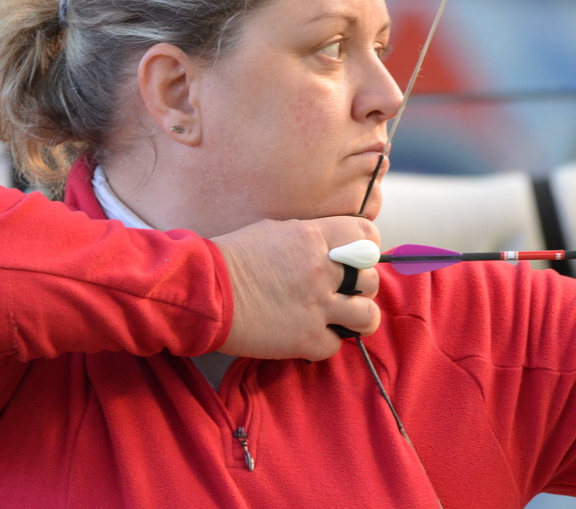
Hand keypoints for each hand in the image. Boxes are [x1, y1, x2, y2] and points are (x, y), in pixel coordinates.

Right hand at [212, 216, 381, 360]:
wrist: (204, 291)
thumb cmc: (231, 258)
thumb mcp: (274, 231)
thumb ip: (308, 238)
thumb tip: (329, 247)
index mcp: (314, 237)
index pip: (368, 237)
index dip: (368, 250)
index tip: (358, 260)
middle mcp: (322, 269)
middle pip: (371, 280)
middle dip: (361, 289)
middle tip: (343, 294)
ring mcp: (317, 306)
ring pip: (368, 317)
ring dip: (356, 320)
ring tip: (339, 320)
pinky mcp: (306, 338)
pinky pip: (336, 345)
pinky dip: (324, 343)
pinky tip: (307, 336)